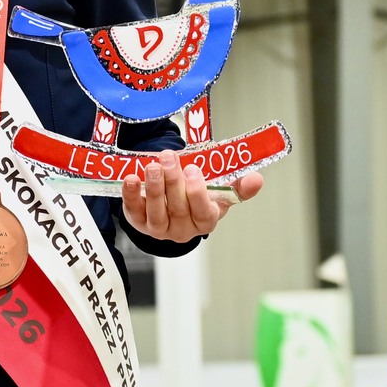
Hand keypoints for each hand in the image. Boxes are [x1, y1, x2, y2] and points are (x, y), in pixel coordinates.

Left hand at [120, 150, 261, 242]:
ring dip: (153, 187)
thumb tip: (257, 178)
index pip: (203, 212)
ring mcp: (159, 229)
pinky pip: (134, 210)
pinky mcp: (138, 222)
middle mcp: (182, 229)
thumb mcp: (219, 194)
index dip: (197, 193)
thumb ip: (238, 187)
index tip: (193, 170)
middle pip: (177, 208)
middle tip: (168, 157)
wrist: (170, 211)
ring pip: (156, 211)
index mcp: (204, 221)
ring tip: (152, 166)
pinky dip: (130, 195)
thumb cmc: (196, 199)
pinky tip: (130, 179)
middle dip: (172, 181)